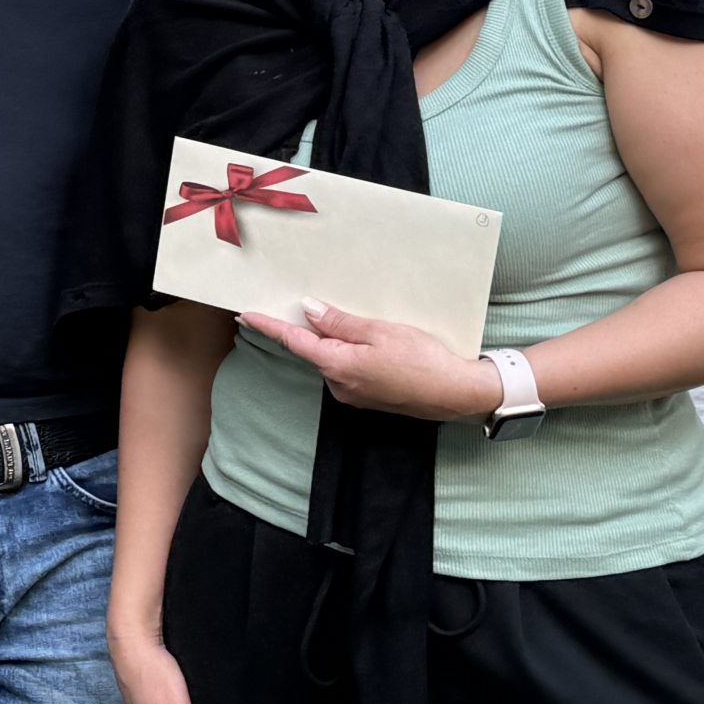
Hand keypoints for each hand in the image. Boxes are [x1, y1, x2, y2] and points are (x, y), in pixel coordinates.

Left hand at [236, 301, 501, 421]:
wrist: (457, 394)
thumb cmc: (423, 360)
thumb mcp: (380, 331)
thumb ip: (340, 322)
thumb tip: (308, 310)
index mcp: (337, 366)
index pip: (293, 341)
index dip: (268, 326)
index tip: (246, 315)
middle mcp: (339, 385)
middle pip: (315, 350)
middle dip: (316, 329)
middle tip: (319, 306)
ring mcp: (354, 395)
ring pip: (334, 359)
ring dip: (339, 342)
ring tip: (365, 325)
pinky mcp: (369, 398)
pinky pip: (350, 370)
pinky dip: (353, 354)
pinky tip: (374, 344)